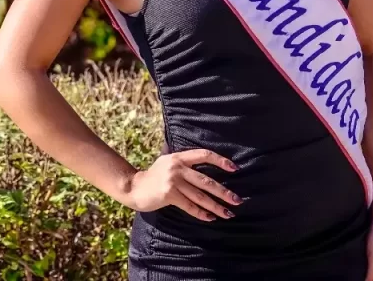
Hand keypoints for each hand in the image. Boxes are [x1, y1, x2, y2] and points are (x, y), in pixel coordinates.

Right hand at [126, 149, 241, 221]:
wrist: (134, 187)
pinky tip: (211, 217)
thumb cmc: (155, 176)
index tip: (235, 169)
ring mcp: (173, 181)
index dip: (221, 161)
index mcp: (180, 156)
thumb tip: (208, 170)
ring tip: (229, 213)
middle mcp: (177, 167)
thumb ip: (185, 163)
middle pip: (207, 180)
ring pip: (200, 196)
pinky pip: (189, 206)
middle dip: (224, 192)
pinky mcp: (168, 194)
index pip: (205, 155)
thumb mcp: (168, 162)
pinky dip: (201, 213)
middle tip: (238, 200)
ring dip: (216, 206)